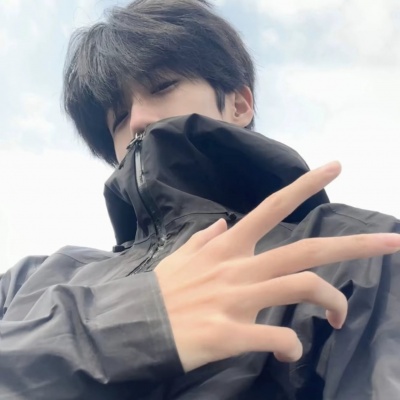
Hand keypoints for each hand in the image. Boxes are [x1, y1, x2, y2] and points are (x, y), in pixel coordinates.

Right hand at [155, 161, 399, 371]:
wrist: (138, 325)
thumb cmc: (163, 290)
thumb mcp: (181, 255)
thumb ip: (206, 237)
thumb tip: (225, 221)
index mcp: (228, 246)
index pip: (272, 207)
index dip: (305, 186)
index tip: (335, 167)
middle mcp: (240, 267)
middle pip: (307, 249)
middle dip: (354, 244)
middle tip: (393, 240)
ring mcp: (238, 299)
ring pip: (301, 289)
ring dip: (332, 301)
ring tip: (340, 315)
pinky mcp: (232, 333)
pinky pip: (277, 339)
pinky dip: (291, 346)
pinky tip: (291, 352)